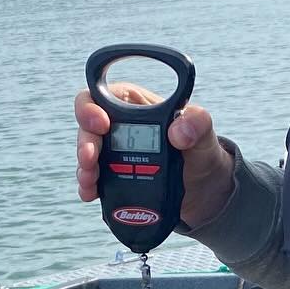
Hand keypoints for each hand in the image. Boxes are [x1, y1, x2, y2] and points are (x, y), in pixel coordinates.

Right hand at [74, 83, 235, 230]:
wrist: (203, 189)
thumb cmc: (201, 152)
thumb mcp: (205, 135)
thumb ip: (198, 124)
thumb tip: (179, 130)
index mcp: (134, 104)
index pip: (101, 95)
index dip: (91, 106)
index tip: (101, 123)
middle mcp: (117, 126)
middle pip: (87, 127)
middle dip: (85, 142)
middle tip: (91, 158)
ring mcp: (112, 154)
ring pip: (86, 155)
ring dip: (84, 168)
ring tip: (90, 180)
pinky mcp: (112, 178)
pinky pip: (93, 181)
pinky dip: (88, 187)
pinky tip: (90, 193)